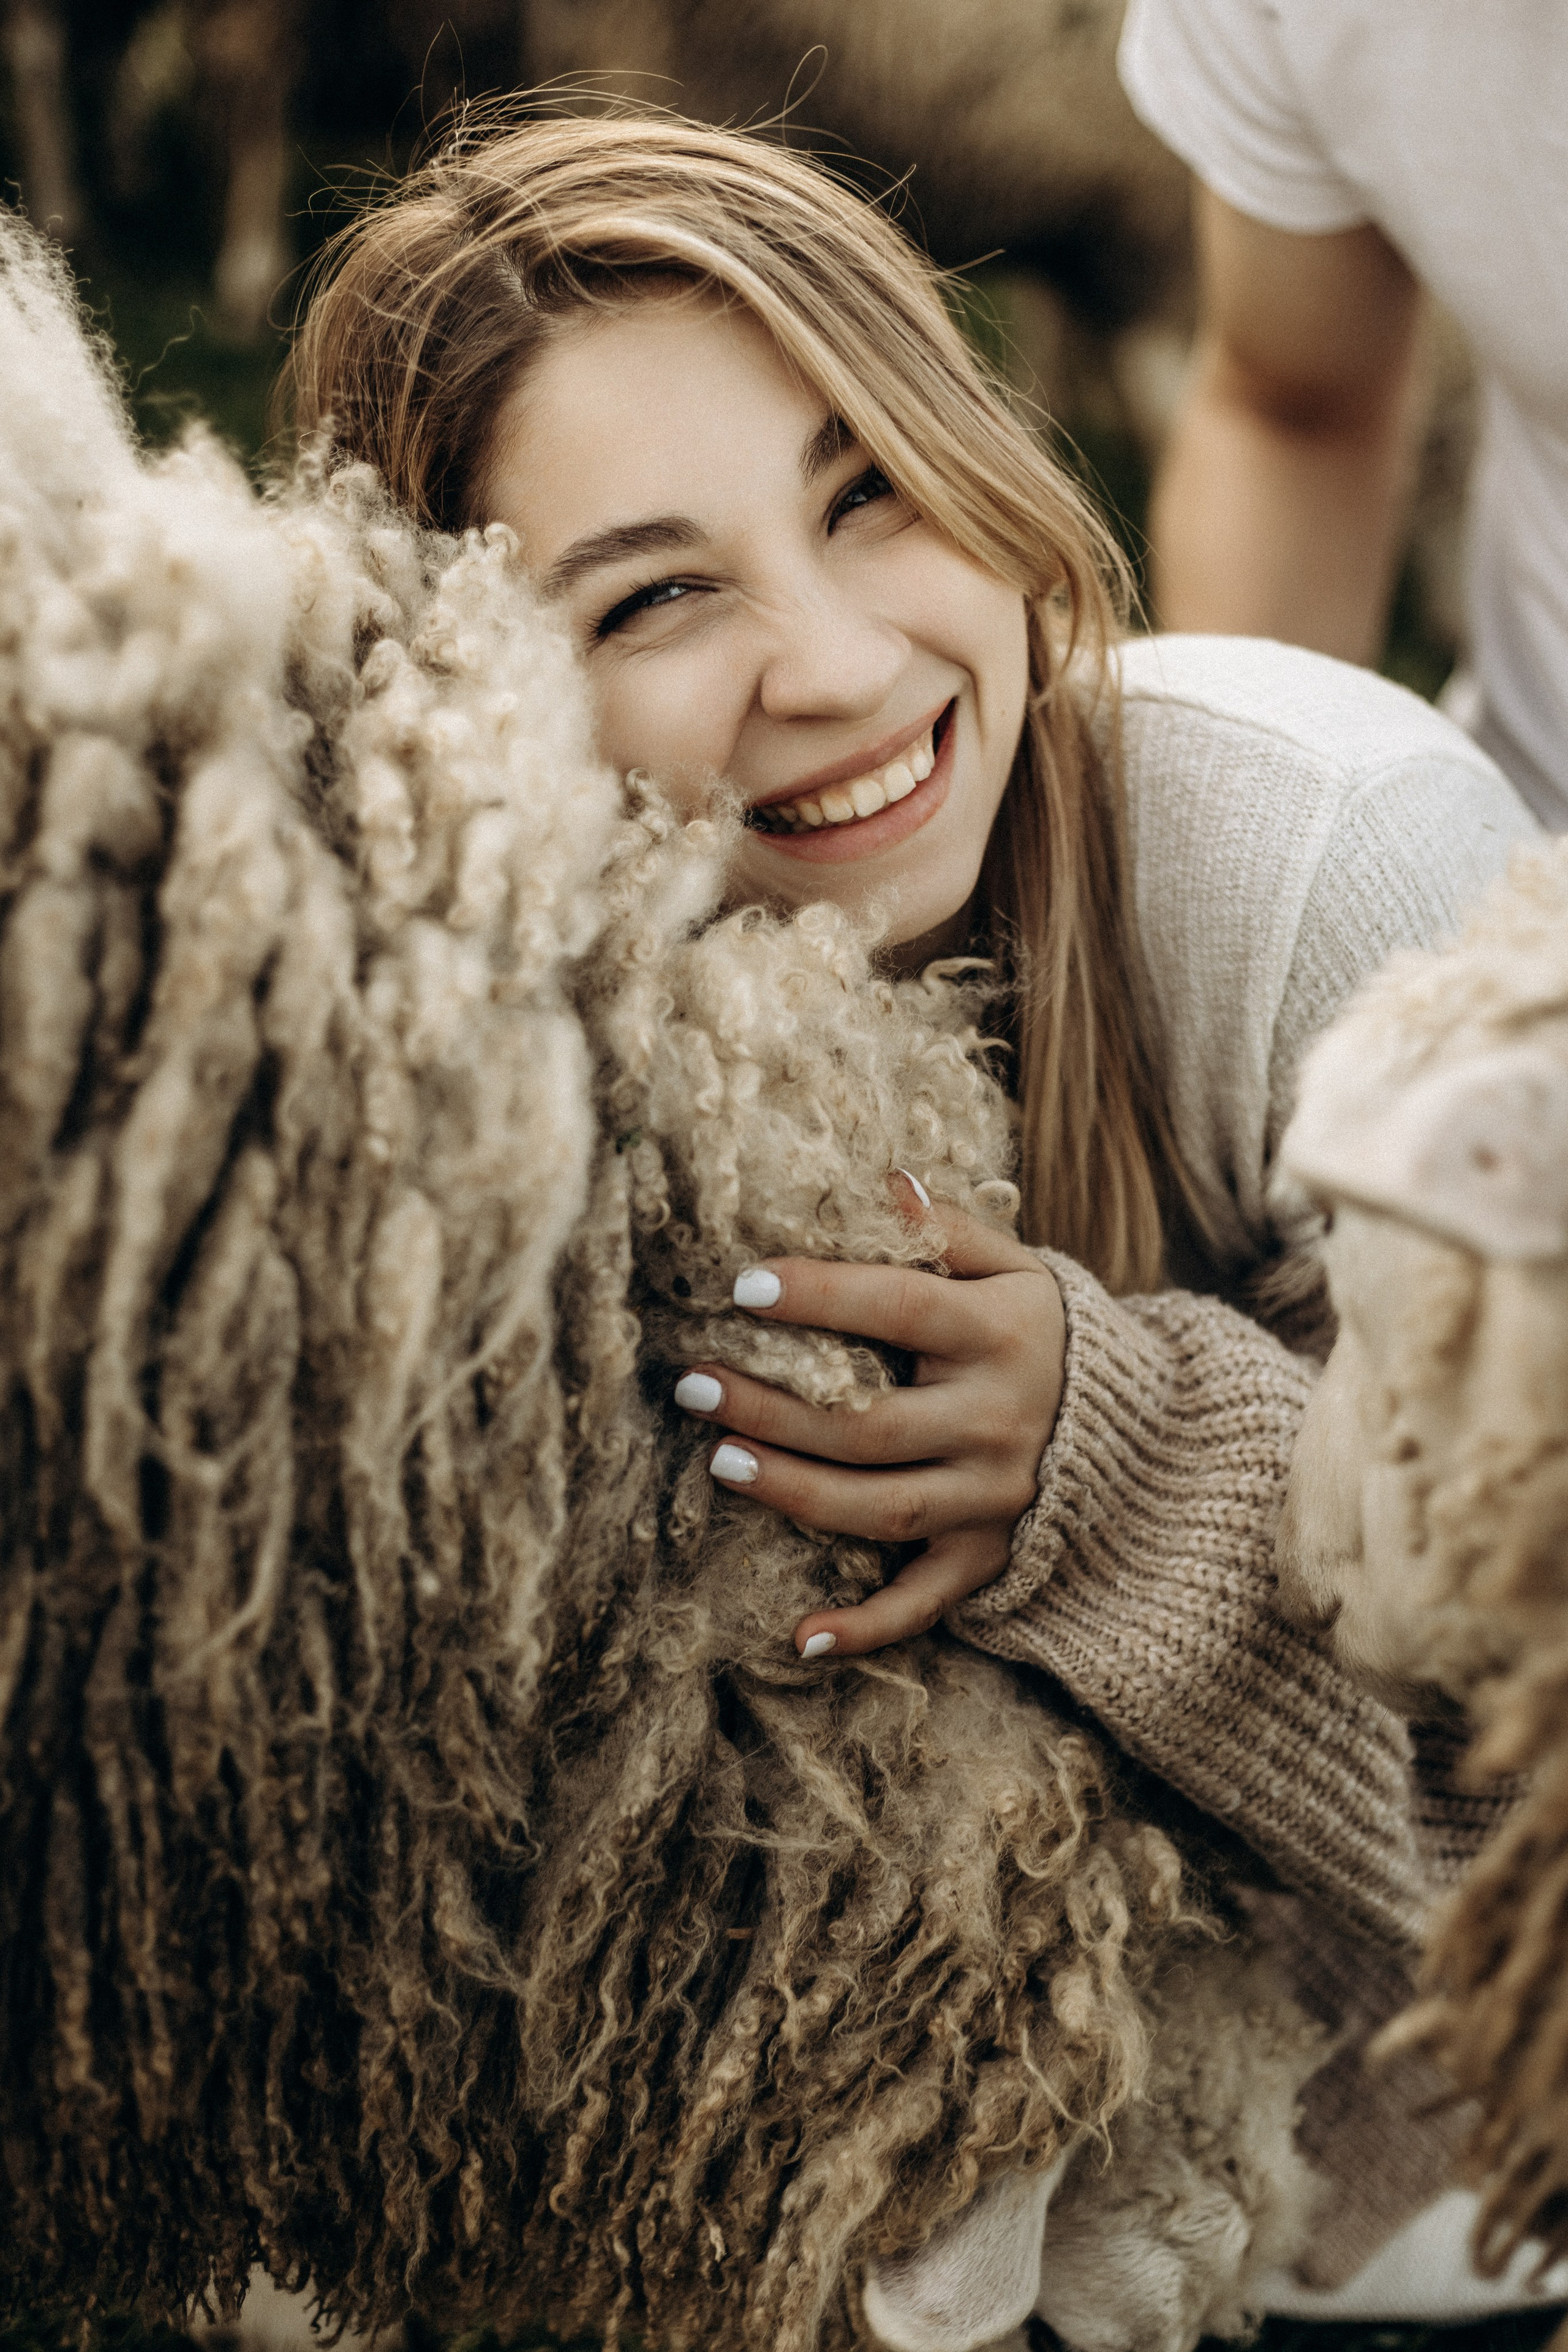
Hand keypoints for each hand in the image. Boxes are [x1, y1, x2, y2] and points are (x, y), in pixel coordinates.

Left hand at [674, 1178, 1065, 1656]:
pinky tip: (800, 1637)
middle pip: (871, 1422)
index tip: (743, 1285)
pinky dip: (867, 1626)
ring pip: (882, 1508)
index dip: (821, 1296)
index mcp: (1002, 1333)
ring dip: (795, 1493)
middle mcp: (999, 1420)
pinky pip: (926, 1601)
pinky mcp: (991, 1555)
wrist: (1145, 1432)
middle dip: (775, 1407)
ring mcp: (995, 1498)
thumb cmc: (1043, 1332)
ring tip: (720, 1461)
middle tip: (696, 1385)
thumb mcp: (1017, 1268)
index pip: (902, 1308)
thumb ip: (947, 1228)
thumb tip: (883, 1181)